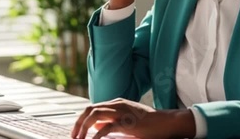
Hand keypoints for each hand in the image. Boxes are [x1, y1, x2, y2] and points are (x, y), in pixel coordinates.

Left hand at [70, 98, 195, 138]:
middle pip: (90, 109)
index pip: (92, 107)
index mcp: (116, 104)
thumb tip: (96, 128)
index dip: (81, 119)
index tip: (76, 131)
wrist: (165, 123)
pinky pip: (106, 127)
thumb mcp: (126, 121)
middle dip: (78, 122)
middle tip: (73, 136)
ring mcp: (121, 112)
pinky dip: (96, 135)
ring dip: (83, 127)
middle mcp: (116, 104)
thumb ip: (111, 122)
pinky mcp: (126, 122)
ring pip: (94, 114)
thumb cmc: (148, 124)